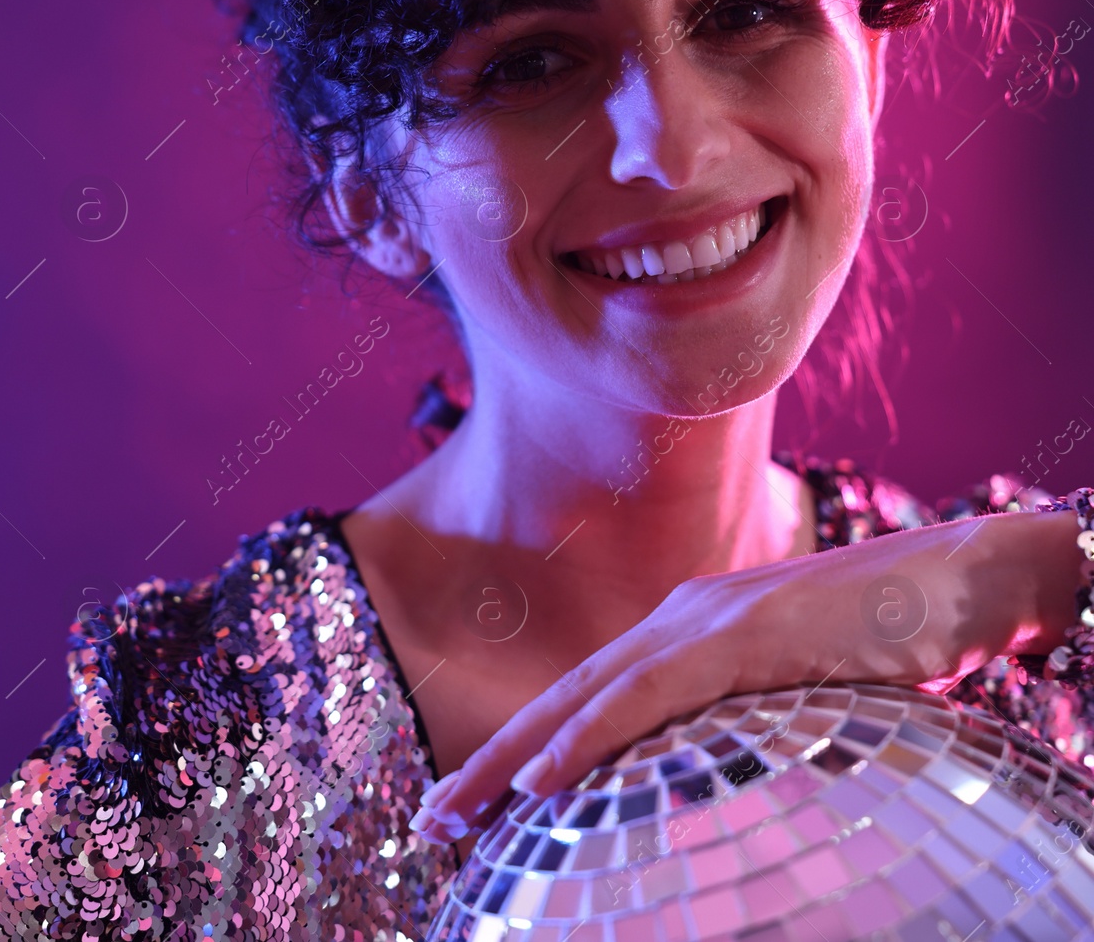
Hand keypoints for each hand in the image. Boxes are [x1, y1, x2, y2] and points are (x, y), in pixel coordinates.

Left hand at [407, 509, 1081, 844]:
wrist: (965, 581)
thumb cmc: (894, 641)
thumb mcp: (800, 690)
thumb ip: (745, 719)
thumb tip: (713, 773)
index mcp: (687, 633)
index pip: (588, 699)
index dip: (528, 748)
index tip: (481, 802)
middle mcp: (678, 619)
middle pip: (563, 696)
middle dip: (492, 759)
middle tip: (433, 817)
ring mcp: (704, 621)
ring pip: (584, 696)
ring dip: (514, 757)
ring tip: (457, 810)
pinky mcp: (738, 634)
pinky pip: (644, 696)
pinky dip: (585, 736)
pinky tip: (540, 778)